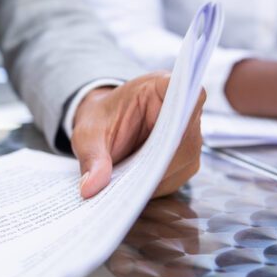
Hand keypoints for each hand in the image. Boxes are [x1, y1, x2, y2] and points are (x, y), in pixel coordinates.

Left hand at [70, 72, 204, 198]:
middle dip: (158, 161)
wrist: (105, 128)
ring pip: (183, 161)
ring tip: (126, 186)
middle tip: (130, 180)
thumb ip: (92, 157)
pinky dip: (154, 185)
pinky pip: (176, 177)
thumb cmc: (100, 121)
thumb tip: (91, 188)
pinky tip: (134, 188)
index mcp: (160, 87)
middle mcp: (182, 109)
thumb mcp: (88, 136)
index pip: (183, 90)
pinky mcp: (185, 159)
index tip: (168, 126)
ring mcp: (188, 136)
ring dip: (156, 177)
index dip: (182, 107)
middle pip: (185, 136)